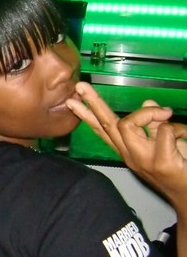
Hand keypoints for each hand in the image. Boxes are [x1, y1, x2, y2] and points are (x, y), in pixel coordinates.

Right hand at [66, 82, 186, 207]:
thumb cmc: (180, 171)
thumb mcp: (165, 144)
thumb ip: (154, 125)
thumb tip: (148, 101)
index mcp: (128, 151)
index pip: (104, 129)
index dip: (92, 112)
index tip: (88, 99)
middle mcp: (130, 155)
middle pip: (106, 125)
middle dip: (93, 103)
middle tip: (79, 86)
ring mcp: (143, 160)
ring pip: (127, 126)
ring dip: (148, 114)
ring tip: (165, 111)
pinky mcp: (162, 162)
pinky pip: (165, 132)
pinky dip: (178, 128)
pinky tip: (185, 136)